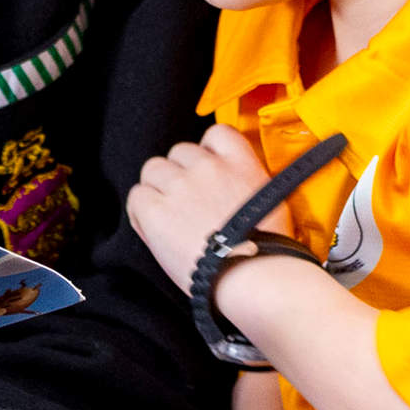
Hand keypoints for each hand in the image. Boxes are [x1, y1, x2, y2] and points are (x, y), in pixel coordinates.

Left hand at [126, 124, 275, 284]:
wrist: (254, 276)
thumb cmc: (267, 253)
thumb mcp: (273, 204)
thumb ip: (247, 184)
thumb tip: (231, 188)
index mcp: (241, 164)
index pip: (216, 133)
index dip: (207, 151)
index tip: (206, 171)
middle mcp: (209, 168)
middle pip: (179, 152)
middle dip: (181, 175)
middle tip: (188, 206)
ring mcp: (181, 186)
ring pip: (153, 170)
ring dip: (158, 190)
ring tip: (172, 219)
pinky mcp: (157, 211)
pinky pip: (137, 197)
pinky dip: (141, 213)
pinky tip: (156, 230)